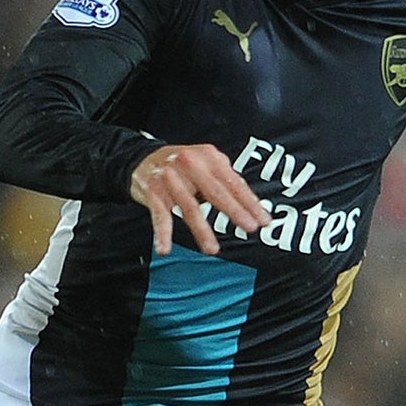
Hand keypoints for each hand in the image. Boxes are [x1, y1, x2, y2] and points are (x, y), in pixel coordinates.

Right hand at [129, 143, 268, 255]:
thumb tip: (253, 204)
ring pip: (189, 208)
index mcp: (208, 156)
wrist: (141, 158)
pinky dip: (162, 234)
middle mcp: (190, 163)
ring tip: (212, 249)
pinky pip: (159, 216)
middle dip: (235, 212)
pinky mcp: (153, 191)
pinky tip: (165, 249)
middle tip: (250, 228)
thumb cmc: (182, 165)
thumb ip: (227, 180)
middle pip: (216, 192)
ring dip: (202, 231)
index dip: (250, 202)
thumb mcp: (207, 164)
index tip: (264, 220)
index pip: (233, 183)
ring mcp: (170, 178)